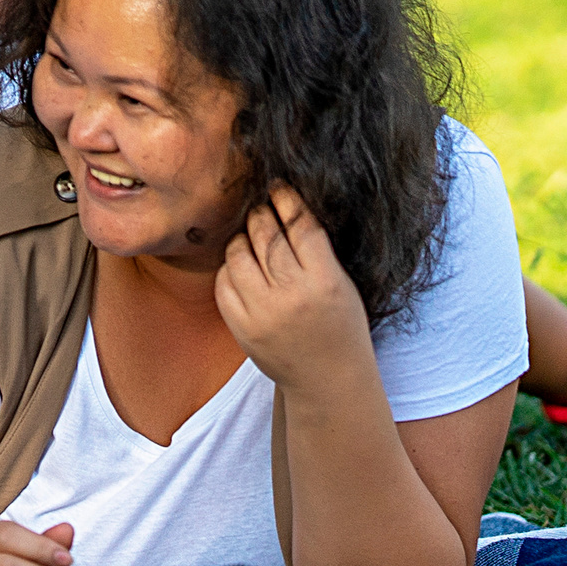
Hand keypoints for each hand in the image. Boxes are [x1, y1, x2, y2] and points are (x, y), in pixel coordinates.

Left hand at [213, 184, 373, 396]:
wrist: (327, 379)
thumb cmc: (341, 325)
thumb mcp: (343, 284)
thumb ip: (317, 250)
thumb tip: (286, 203)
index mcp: (325, 282)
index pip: (300, 225)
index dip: (287, 199)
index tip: (279, 186)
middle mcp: (291, 297)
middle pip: (265, 235)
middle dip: (261, 213)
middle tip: (261, 204)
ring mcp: (261, 314)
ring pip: (238, 254)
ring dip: (242, 237)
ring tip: (251, 235)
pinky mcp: (240, 327)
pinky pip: (224, 282)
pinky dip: (230, 267)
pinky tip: (242, 265)